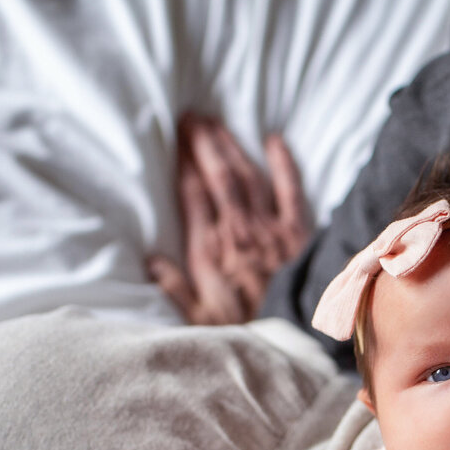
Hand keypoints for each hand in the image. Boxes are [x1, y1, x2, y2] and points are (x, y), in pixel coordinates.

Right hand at [148, 114, 312, 323]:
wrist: (293, 333)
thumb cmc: (244, 327)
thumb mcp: (197, 319)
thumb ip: (173, 288)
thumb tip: (151, 260)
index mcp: (209, 250)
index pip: (193, 194)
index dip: (184, 164)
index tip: (175, 140)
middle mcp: (238, 232)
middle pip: (218, 176)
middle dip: (203, 144)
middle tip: (191, 117)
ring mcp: (270, 229)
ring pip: (247, 176)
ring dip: (231, 146)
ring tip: (216, 123)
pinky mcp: (298, 231)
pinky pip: (290, 190)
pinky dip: (282, 164)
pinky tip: (274, 140)